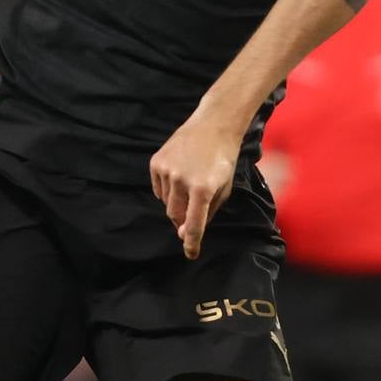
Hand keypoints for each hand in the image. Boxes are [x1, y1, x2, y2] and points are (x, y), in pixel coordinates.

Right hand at [149, 106, 243, 258]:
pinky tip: (180, 175)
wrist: (213, 126)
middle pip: (176, 216)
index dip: (192, 243)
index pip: (194, 225)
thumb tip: (185, 233)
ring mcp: (167, 171)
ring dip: (177, 202)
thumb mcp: (223, 188)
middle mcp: (182, 181)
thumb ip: (206, 213)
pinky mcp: (156, 162)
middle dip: (183, 219)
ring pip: (166, 203)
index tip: (190, 254)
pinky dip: (167, 190)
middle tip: (193, 208)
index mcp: (203, 189)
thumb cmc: (222, 160)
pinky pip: (158, 189)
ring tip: (190, 183)